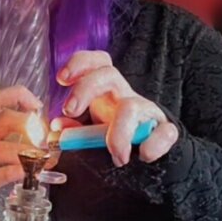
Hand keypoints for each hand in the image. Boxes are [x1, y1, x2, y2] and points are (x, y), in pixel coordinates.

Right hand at [0, 87, 41, 189]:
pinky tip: (28, 173)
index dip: (19, 97)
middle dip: (30, 127)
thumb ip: (3, 128)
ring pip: (3, 148)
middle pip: (5, 120)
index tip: (37, 105)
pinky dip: (15, 173)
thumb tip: (37, 126)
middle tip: (45, 138)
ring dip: (28, 153)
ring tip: (44, 159)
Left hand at [56, 51, 178, 166]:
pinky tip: (144, 156)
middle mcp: (125, 97)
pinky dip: (154, 144)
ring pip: (133, 107)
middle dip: (85, 89)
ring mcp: (146, 113)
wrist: (148, 156)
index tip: (61, 79)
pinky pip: (164, 132)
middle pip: (108, 75)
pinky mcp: (165, 131)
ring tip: (116, 156)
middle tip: (70, 111)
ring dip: (119, 132)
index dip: (79, 64)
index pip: (95, 64)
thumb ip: (74, 132)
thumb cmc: (115, 142)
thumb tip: (56, 129)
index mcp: (105, 93)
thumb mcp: (90, 135)